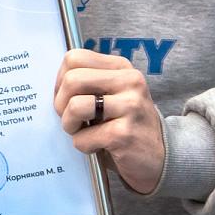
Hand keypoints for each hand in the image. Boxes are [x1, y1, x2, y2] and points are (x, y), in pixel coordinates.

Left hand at [54, 48, 166, 194]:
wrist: (161, 157)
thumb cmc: (126, 125)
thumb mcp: (112, 95)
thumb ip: (88, 83)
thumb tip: (53, 84)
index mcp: (121, 68)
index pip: (74, 58)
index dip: (60, 81)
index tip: (66, 98)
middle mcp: (130, 81)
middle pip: (72, 79)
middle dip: (60, 105)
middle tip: (71, 120)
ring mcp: (130, 106)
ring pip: (75, 106)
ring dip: (70, 126)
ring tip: (82, 132)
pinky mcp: (125, 133)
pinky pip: (83, 138)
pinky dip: (83, 146)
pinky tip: (98, 147)